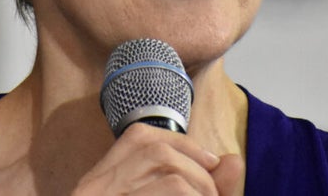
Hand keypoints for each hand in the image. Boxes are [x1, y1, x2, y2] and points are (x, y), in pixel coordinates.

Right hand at [72, 123, 243, 194]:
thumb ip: (209, 189)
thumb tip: (234, 160)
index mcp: (102, 184)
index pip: (138, 137)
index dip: (183, 145)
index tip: (210, 164)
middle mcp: (93, 189)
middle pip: (156, 150)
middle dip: (199, 170)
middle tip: (213, 195)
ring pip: (166, 171)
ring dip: (201, 187)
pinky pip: (170, 188)